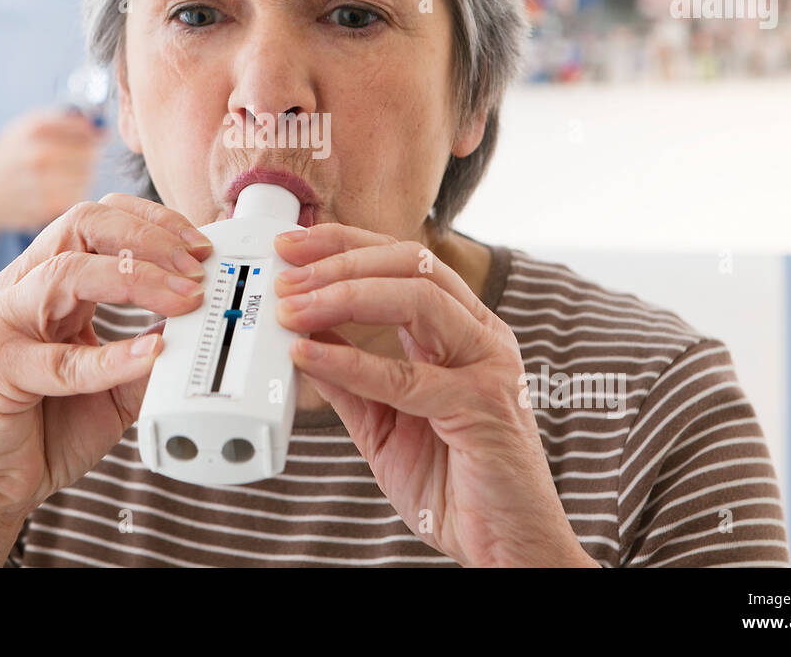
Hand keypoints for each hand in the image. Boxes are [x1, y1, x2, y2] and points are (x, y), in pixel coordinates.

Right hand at [0, 108, 105, 246]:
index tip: (91, 138)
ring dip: (85, 175)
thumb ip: (66, 121)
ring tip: (70, 173)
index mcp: (35, 128)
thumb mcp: (29, 125)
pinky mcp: (46, 207)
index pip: (86, 129)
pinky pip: (77, 195)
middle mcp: (38, 154)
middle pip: (90, 153)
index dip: (93, 135)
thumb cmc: (13, 154)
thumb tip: (103, 130)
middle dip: (91, 155)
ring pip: (87, 176)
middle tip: (82, 158)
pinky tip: (61, 189)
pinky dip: (75, 192)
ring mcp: (42, 182)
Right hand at [0, 194, 212, 564]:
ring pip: (68, 272)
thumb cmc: (48, 429)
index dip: (154, 223)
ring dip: (138, 280)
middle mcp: (20, 290)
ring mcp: (2, 325)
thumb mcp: (118, 383)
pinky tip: (151, 355)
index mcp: (47, 281)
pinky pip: (61, 359)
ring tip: (184, 300)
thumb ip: (151, 348)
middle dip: (149, 237)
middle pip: (81, 224)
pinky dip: (113, 357)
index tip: (200, 248)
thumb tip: (201, 319)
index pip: (99, 219)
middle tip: (197, 268)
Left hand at [273, 224, 596, 567]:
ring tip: (292, 310)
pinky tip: (309, 357)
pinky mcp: (482, 407)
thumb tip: (301, 335)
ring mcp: (487, 366)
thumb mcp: (384, 420)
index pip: (404, 261)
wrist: (505, 546)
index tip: (293, 246)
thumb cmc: (455, 483)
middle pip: (412, 262)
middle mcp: (481, 336)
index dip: (345, 244)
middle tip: (286, 273)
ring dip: (343, 296)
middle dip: (340, 259)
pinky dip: (351, 362)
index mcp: (462, 330)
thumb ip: (349, 377)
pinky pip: (408, 376)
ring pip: (417, 298)